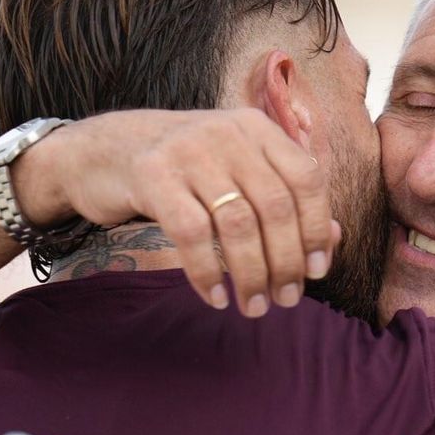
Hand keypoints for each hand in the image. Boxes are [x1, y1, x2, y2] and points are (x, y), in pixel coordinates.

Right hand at [13, 109, 336, 316]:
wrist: (101, 151)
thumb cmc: (182, 170)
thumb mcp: (235, 172)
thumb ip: (284, 198)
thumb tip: (333, 240)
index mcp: (256, 128)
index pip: (306, 179)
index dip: (317, 229)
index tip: (316, 271)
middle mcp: (227, 132)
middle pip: (275, 206)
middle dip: (285, 261)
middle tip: (286, 299)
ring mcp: (188, 150)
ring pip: (238, 224)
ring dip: (251, 274)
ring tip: (253, 306)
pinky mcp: (152, 175)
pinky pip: (192, 234)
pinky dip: (209, 272)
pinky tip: (216, 296)